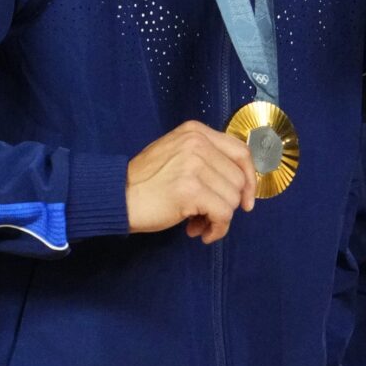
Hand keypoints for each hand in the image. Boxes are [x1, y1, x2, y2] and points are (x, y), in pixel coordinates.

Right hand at [123, 121, 257, 244]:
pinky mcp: (190, 189)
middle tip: (208, 216)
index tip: (247, 200)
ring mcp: (194, 165)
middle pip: (238, 179)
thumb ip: (207, 159)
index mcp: (196, 132)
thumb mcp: (177, 154)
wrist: (115, 196)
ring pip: (232, 199)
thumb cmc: (146, 181)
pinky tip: (200, 233)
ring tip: (198, 224)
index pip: (241, 152)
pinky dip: (216, 229)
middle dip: (229, 204)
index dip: (249, 179)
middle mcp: (197, 143)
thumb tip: (242, 185)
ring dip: (219, 219)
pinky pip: (222, 214)